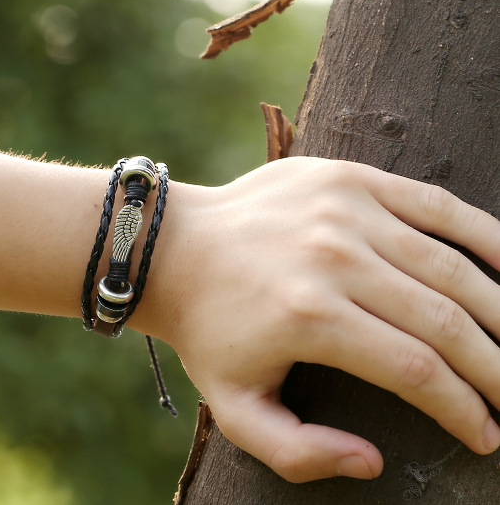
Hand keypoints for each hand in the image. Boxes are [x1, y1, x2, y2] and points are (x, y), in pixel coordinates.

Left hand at [151, 157, 499, 482]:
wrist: (173, 249)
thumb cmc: (207, 329)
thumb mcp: (232, 407)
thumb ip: (297, 451)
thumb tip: (372, 460)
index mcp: (309, 318)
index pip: (417, 372)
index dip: (462, 409)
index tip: (484, 434)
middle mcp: (334, 259)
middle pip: (446, 321)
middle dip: (495, 369)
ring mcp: (345, 211)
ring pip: (451, 267)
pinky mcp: (348, 179)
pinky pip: (436, 204)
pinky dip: (485, 235)